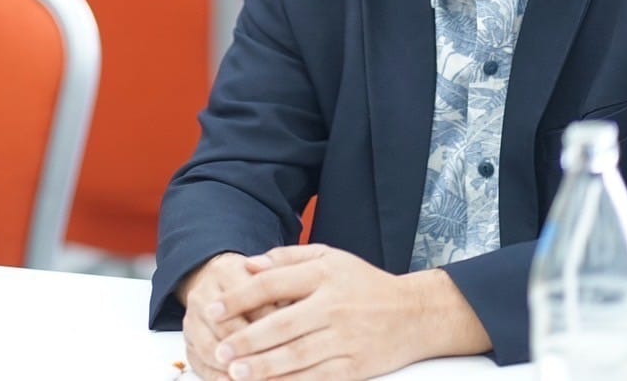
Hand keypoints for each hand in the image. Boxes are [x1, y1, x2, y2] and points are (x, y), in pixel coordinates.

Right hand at [179, 253, 283, 380]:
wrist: (217, 284)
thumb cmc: (253, 283)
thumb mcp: (269, 276)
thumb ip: (283, 290)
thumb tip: (298, 313)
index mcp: (225, 271)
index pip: (248, 300)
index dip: (272, 323)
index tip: (295, 340)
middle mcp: (203, 293)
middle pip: (226, 327)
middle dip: (252, 350)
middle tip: (277, 363)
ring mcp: (191, 318)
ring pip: (209, 348)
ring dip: (233, 367)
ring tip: (257, 378)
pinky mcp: (187, 340)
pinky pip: (199, 363)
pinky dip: (217, 378)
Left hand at [205, 244, 489, 379]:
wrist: (415, 315)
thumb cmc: (365, 284)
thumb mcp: (330, 258)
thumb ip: (288, 258)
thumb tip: (249, 264)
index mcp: (323, 275)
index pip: (272, 285)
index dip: (238, 297)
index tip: (212, 308)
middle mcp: (333, 307)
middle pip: (281, 325)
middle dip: (246, 340)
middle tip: (220, 350)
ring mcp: (345, 339)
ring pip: (297, 356)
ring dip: (264, 367)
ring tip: (236, 373)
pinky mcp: (355, 366)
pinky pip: (318, 378)